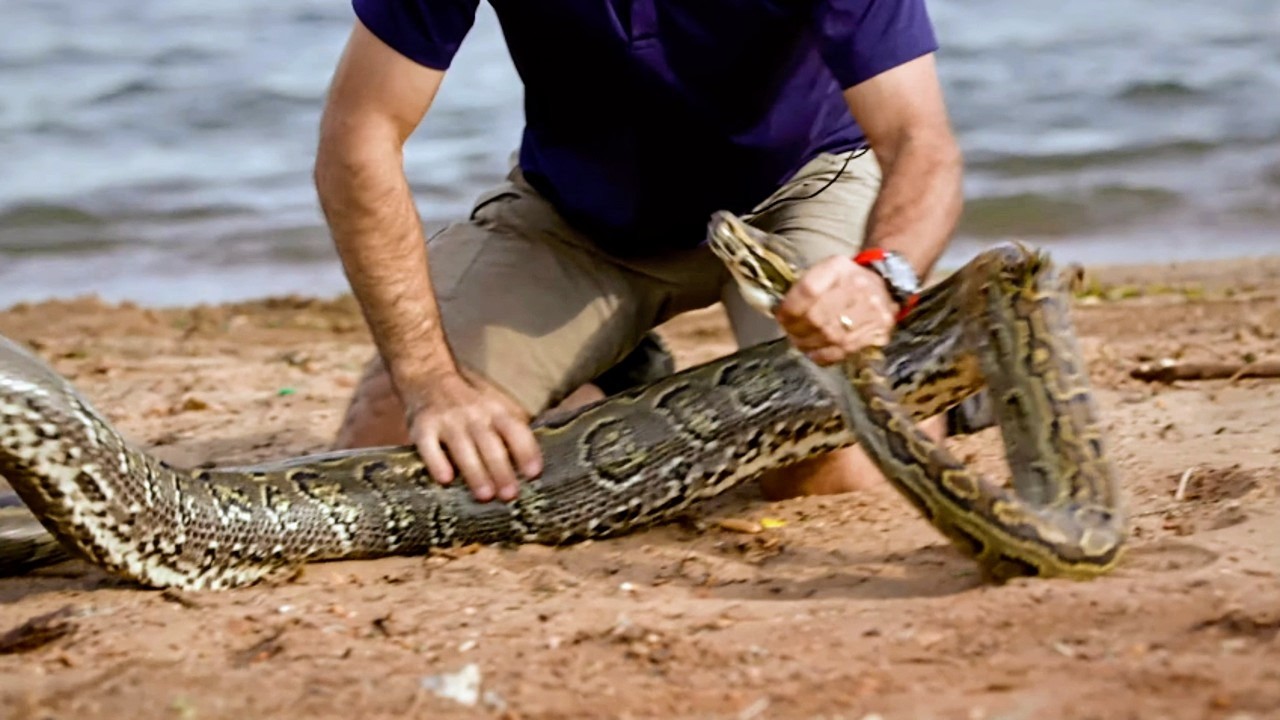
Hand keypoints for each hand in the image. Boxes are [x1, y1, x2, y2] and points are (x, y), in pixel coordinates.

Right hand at [405, 371, 542, 501]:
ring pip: (462, 448)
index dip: (526, 451)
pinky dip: (437, 462)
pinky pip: (429, 447)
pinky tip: (445, 479)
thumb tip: (536, 460)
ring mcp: (447, 420)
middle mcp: (473, 413)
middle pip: (490, 444)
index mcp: (496, 409)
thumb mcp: (496, 403)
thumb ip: (514, 426)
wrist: (427, 374)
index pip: (516, 430)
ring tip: (485, 495)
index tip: (534, 473)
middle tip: (510, 495)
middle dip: (501, 470)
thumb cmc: (470, 399)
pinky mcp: (422, 427)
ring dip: (475, 472)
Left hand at [774, 256, 896, 365]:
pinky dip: (823, 354)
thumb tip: (780, 310)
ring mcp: (870, 312)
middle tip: (789, 332)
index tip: (781, 316)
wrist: (886, 286)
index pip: (808, 291)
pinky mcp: (877, 333)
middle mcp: (858, 288)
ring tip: (799, 341)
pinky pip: (843, 351)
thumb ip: (803, 287)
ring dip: (807, 343)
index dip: (789, 308)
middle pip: (816, 318)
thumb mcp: (825, 269)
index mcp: (839, 268)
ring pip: (828, 337)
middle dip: (796, 329)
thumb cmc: (846, 280)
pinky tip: (814, 351)